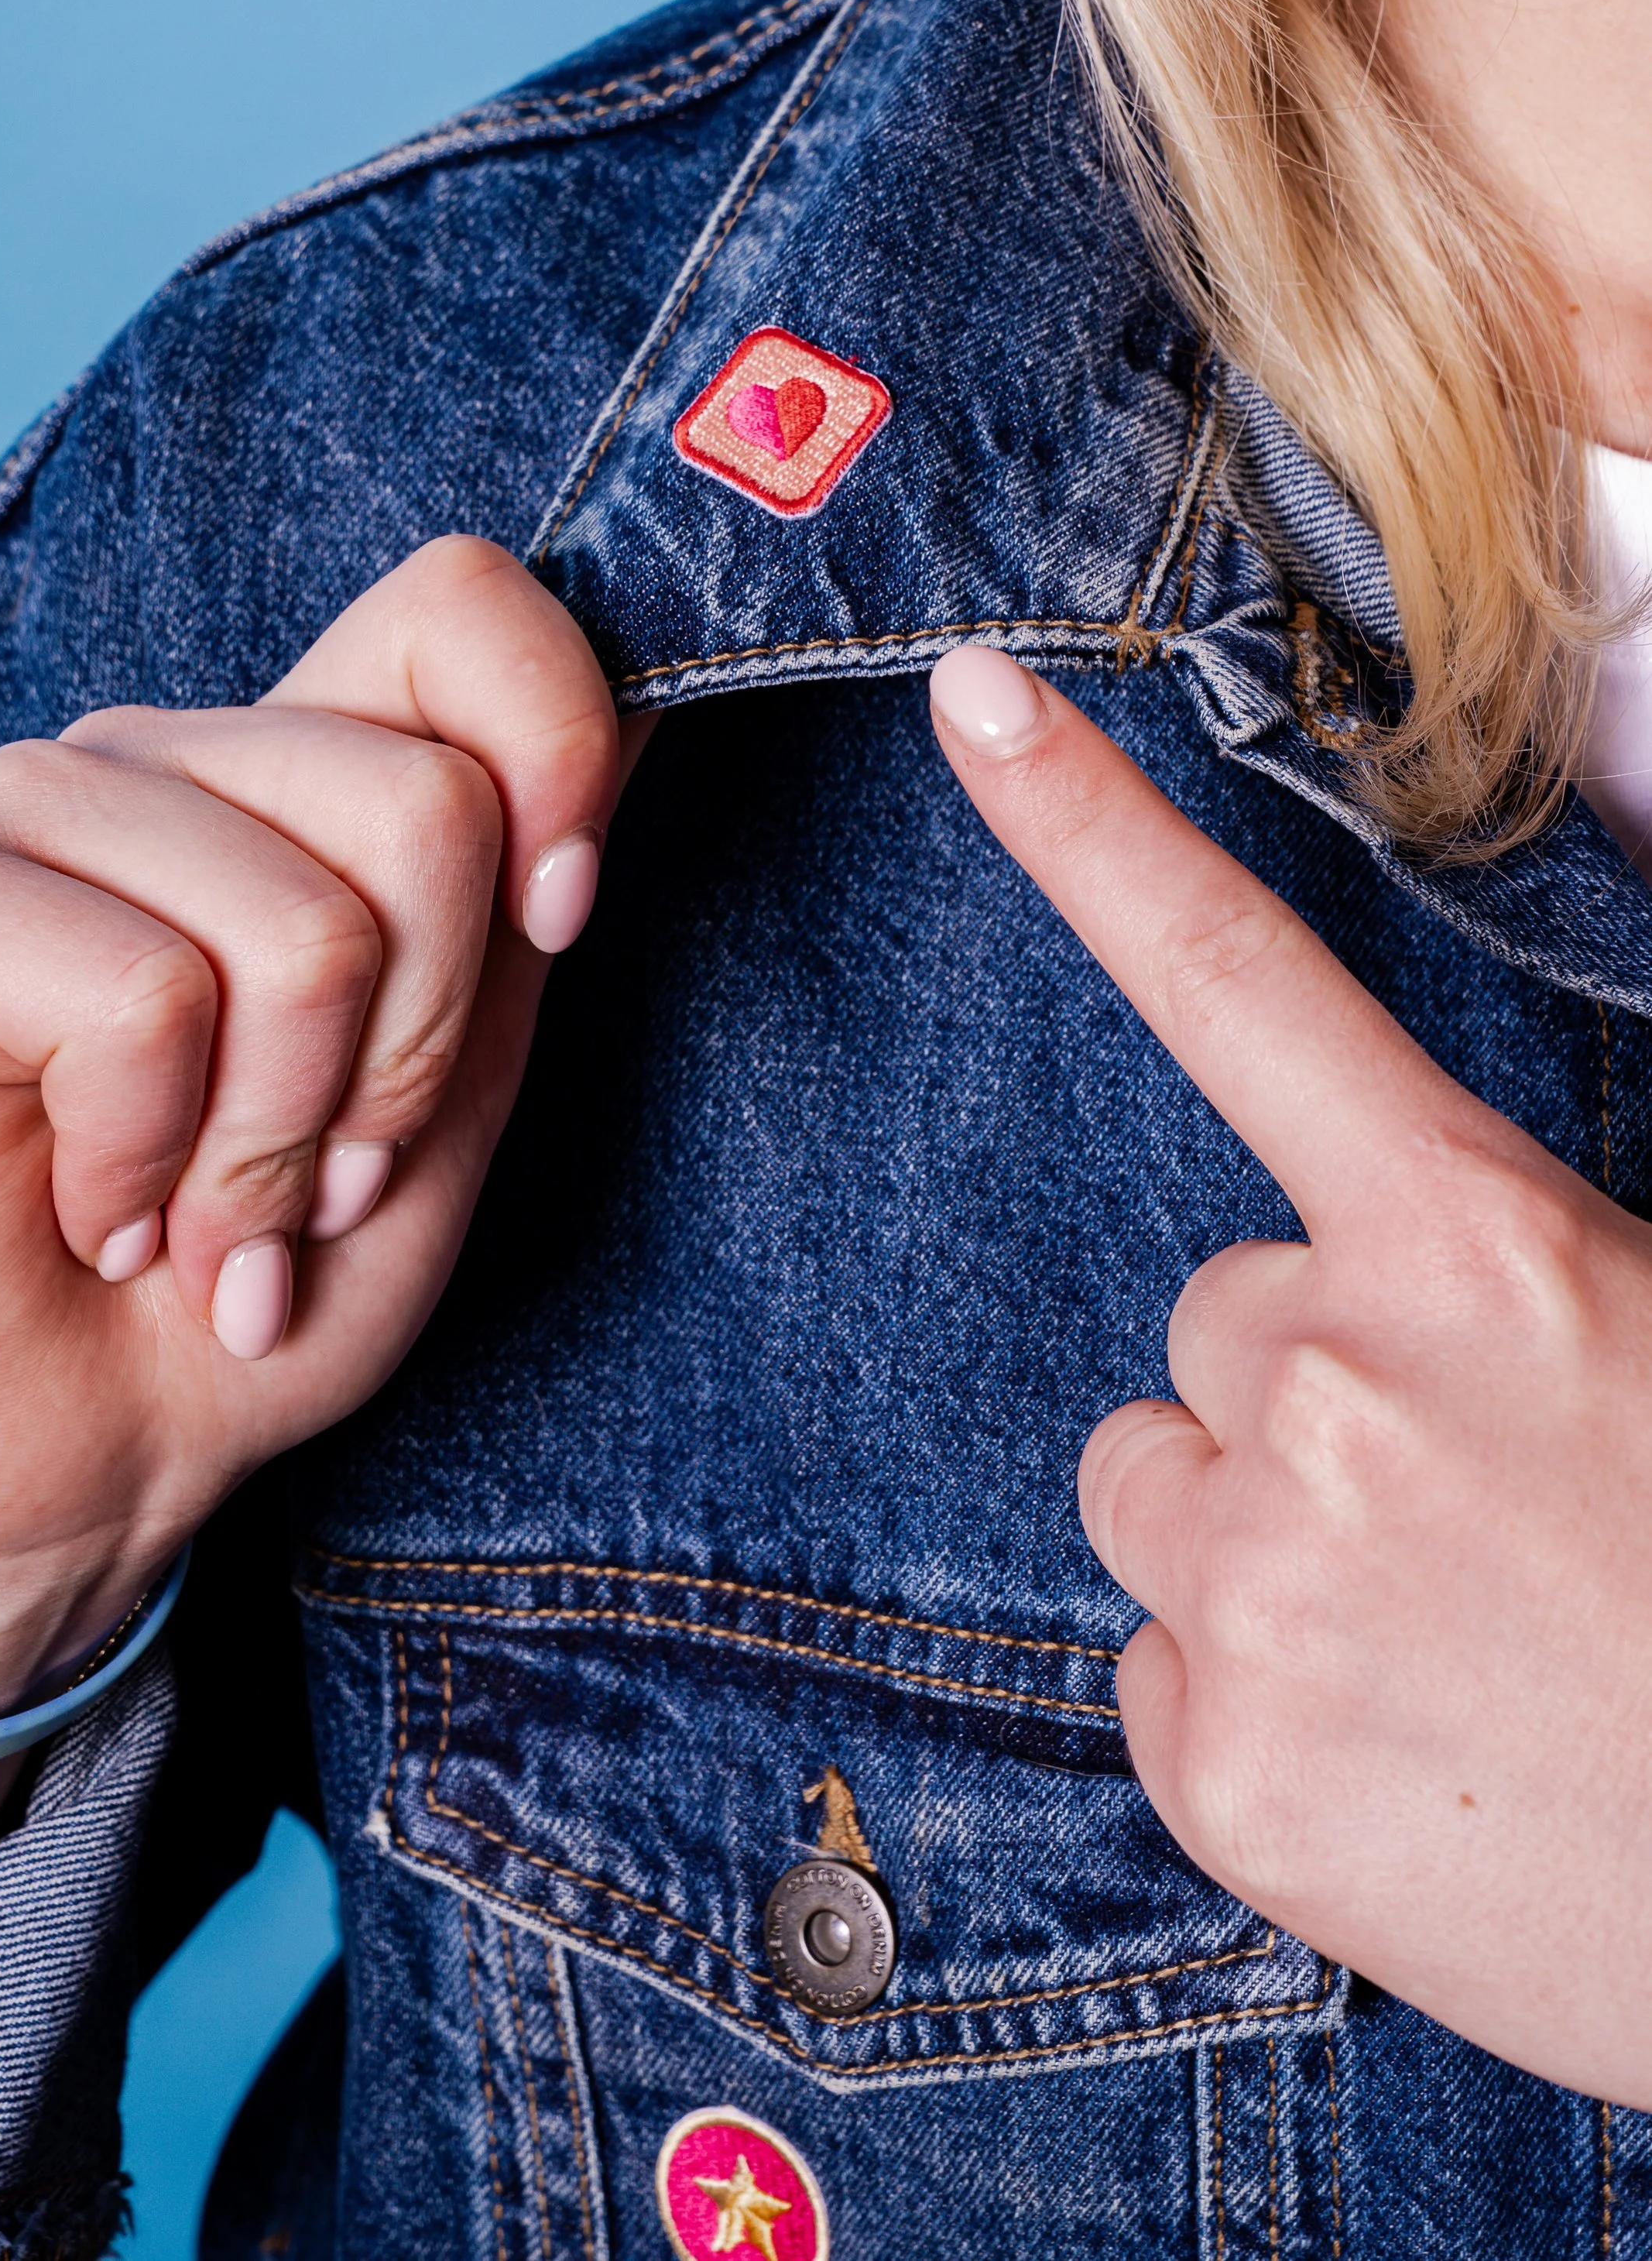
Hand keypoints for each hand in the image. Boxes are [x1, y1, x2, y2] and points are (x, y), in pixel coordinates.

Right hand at [0, 537, 628, 1723]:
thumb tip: (656, 697)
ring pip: (298, 922)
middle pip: (424, 803)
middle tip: (317, 1178)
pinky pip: (142, 996)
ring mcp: (28, 806)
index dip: (555, 752)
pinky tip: (95, 1211)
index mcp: (300, 773)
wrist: (77, 1467)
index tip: (556, 924)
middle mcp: (166, 755)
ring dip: (275, 1143)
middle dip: (409, 1060)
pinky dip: (147, 1162)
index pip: (459, 605)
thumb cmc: (269, 1283)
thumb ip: (524, 898)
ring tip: (201, 1215)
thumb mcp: (453, 1088)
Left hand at [931, 642, 1651, 2102]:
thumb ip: (1489, 1271)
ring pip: (1157, 1489)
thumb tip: (1359, 1269)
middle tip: (1473, 1516)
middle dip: (1303, 1397)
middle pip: (1205, 1321)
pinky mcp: (1221, 1762)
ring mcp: (1265, 1575)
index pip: (1241, 984)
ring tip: (1439, 1643)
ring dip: (1259, 1546)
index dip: (1087, 826)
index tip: (971, 698)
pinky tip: (1401, 1758)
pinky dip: (1254, 1713)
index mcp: (1479, 1245)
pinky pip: (1158, 1676)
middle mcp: (1341, 1380)